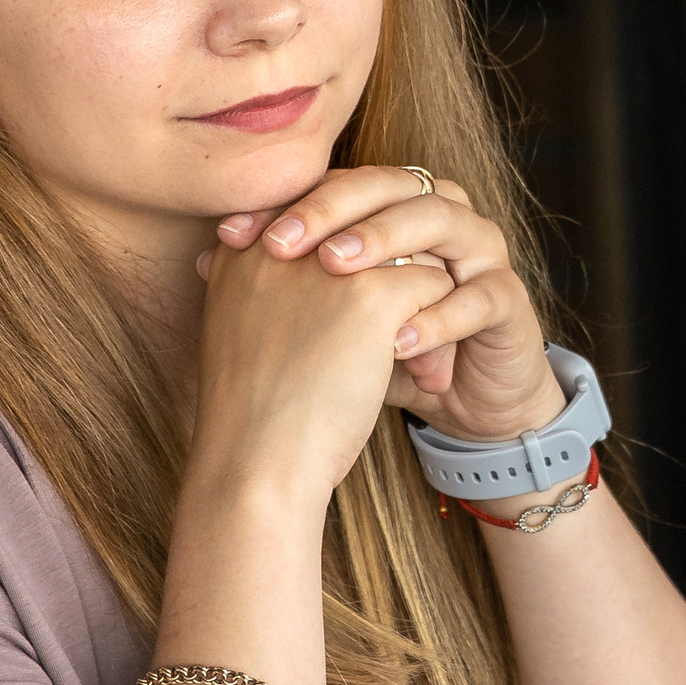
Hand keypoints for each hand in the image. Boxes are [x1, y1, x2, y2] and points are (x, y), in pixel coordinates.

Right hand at [187, 229, 452, 509]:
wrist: (256, 466)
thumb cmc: (253, 419)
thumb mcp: (247, 338)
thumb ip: (273, 295)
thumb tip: (330, 279)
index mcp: (242, 248)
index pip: (320, 218)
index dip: (354, 265)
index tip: (358, 325)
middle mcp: (281, 239)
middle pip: (364, 225)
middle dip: (391, 277)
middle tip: (401, 341)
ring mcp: (327, 262)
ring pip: (406, 251)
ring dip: (422, 305)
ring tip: (423, 366)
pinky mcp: (371, 296)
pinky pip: (433, 283)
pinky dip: (442, 327)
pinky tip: (431, 373)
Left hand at [215, 166, 564, 442]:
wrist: (464, 405)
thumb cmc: (390, 354)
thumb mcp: (331, 320)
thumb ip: (286, 283)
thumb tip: (206, 259)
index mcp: (397, 207)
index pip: (340, 183)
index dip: (289, 203)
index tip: (233, 235)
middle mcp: (442, 214)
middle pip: (388, 185)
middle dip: (331, 211)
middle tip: (284, 242)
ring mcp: (481, 253)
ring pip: (439, 221)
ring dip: (385, 242)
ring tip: (337, 272)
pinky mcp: (509, 301)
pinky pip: (476, 296)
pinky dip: (436, 316)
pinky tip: (394, 339)